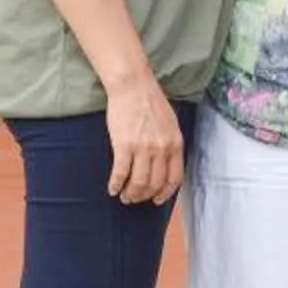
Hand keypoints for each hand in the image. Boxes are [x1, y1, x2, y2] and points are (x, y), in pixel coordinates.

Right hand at [105, 76, 185, 204]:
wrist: (133, 87)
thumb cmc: (150, 103)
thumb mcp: (170, 124)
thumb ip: (170, 144)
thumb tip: (166, 165)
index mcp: (175, 144)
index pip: (174, 178)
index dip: (165, 193)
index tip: (157, 200)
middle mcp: (162, 149)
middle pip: (155, 184)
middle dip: (144, 196)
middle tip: (134, 199)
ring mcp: (143, 148)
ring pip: (138, 183)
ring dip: (130, 194)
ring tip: (123, 196)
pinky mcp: (124, 145)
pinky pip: (120, 173)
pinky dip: (116, 184)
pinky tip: (112, 188)